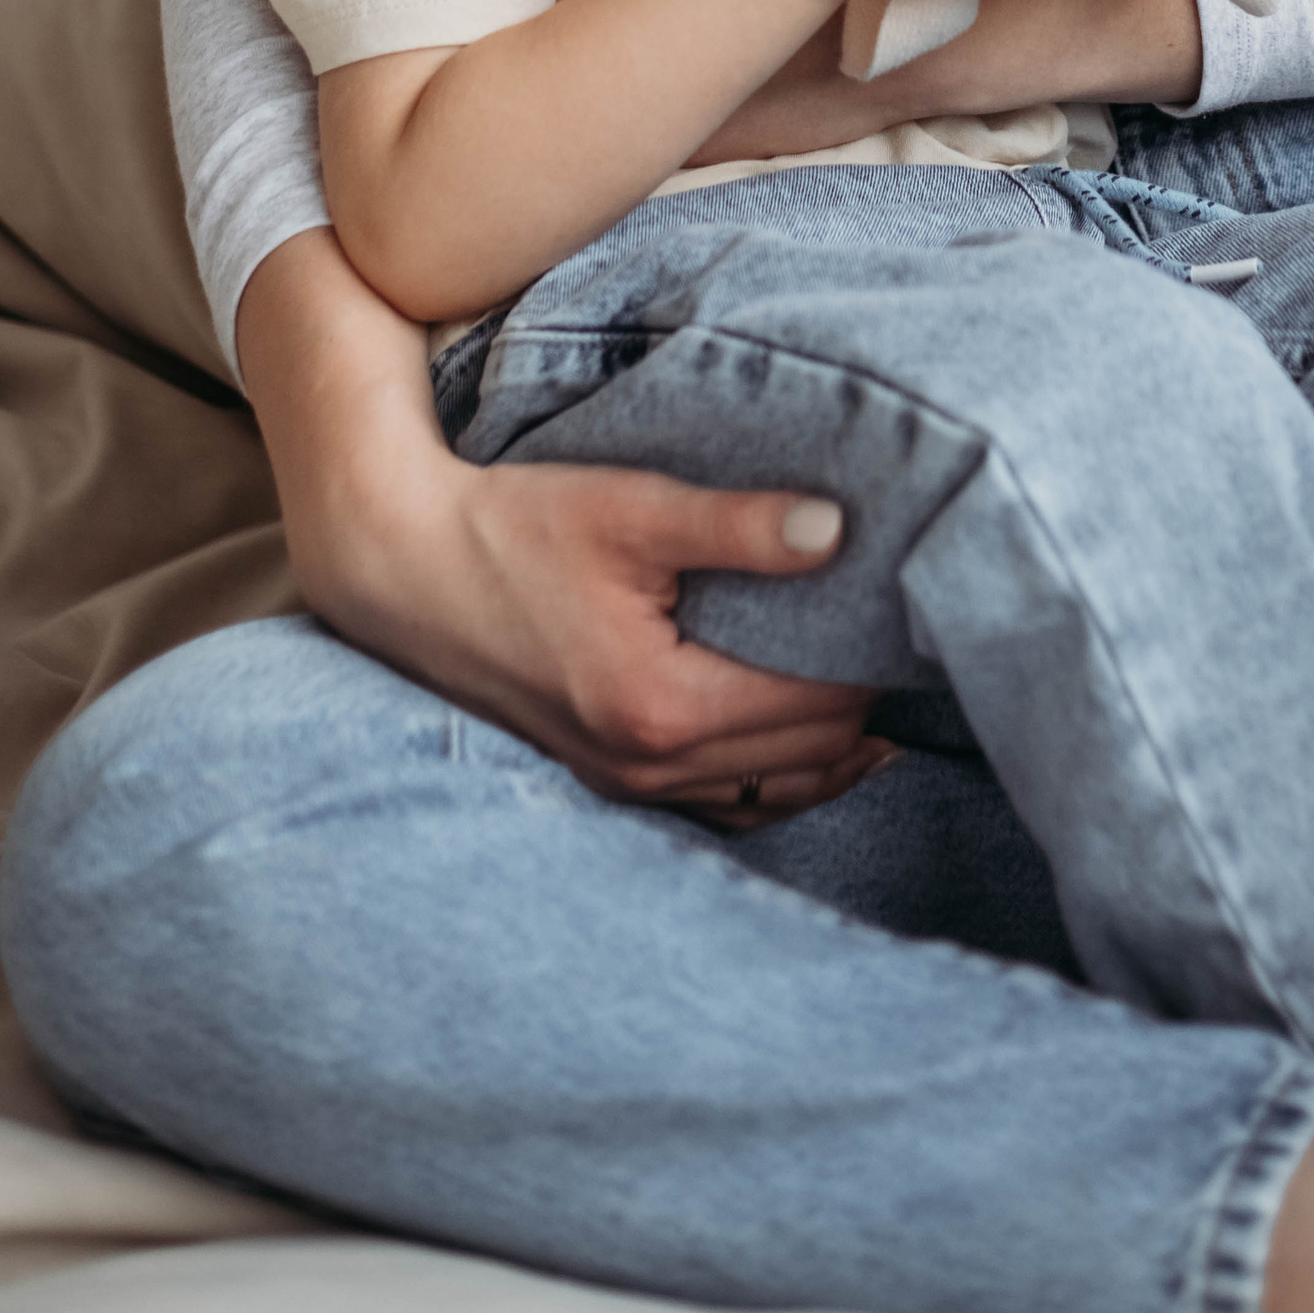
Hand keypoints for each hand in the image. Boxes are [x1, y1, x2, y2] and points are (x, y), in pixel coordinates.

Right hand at [239, 229, 884, 822]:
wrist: (406, 567)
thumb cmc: (514, 526)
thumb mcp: (632, 507)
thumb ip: (739, 524)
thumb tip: (839, 530)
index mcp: (663, 704)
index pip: (817, 704)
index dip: (873, 660)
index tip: (908, 611)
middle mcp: (646, 766)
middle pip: (806, 757)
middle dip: (862, 705)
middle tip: (907, 645)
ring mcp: (621, 784)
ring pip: (769, 794)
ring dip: (827, 753)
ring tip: (877, 699)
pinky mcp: (603, 777)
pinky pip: (719, 804)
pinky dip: (773, 780)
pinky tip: (806, 748)